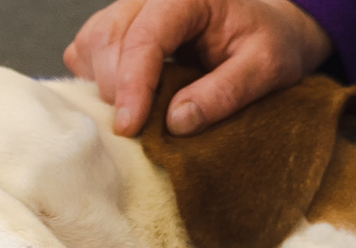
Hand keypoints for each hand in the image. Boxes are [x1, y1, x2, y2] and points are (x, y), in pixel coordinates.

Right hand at [63, 0, 333, 135]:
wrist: (267, 30)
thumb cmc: (269, 42)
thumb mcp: (267, 67)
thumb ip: (226, 92)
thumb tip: (176, 121)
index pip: (145, 36)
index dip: (133, 85)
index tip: (130, 127)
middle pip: (108, 39)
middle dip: (117, 89)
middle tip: (140, 128)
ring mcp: (129, 10)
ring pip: (90, 43)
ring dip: (103, 85)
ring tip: (135, 114)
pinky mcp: (116, 28)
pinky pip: (85, 51)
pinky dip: (95, 80)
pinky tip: (125, 98)